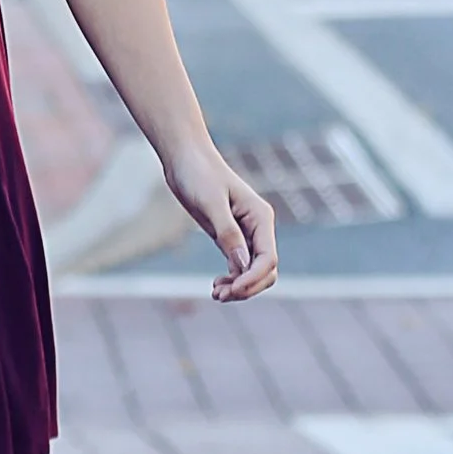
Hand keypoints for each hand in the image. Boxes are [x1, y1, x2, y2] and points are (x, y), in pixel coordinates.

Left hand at [163, 144, 276, 302]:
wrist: (184, 158)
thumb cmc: (198, 174)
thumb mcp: (211, 204)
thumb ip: (228, 234)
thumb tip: (241, 266)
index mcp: (261, 217)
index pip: (268, 259)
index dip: (253, 279)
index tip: (230, 290)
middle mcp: (258, 227)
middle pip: (266, 270)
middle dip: (248, 287)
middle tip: (220, 295)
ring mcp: (245, 234)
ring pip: (252, 272)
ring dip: (239, 288)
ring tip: (216, 294)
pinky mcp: (229, 237)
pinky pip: (239, 267)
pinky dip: (231, 280)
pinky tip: (216, 286)